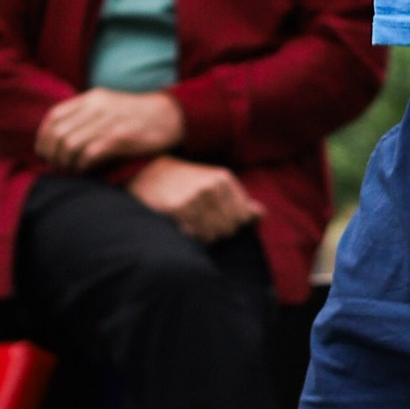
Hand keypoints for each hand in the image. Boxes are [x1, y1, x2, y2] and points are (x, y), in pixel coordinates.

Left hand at [35, 87, 182, 173]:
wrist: (171, 115)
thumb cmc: (139, 115)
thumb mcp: (109, 105)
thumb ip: (87, 115)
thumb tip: (62, 136)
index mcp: (92, 98)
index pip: (54, 116)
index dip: (43, 136)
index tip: (43, 151)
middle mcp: (97, 107)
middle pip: (58, 133)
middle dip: (52, 154)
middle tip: (57, 165)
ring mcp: (108, 122)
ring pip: (70, 145)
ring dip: (66, 162)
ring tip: (71, 170)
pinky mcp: (120, 138)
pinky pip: (89, 154)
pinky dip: (82, 166)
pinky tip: (85, 170)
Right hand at [126, 153, 263, 241]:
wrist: (147, 172)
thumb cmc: (184, 180)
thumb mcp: (214, 182)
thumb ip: (239, 200)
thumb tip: (262, 215)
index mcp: (224, 179)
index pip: (243, 218)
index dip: (231, 222)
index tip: (216, 215)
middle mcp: (212, 188)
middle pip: (228, 230)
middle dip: (216, 230)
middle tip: (199, 217)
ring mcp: (195, 198)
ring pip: (210, 236)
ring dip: (200, 234)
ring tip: (189, 219)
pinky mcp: (178, 209)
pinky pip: (192, 236)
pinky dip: (187, 234)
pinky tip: (178, 221)